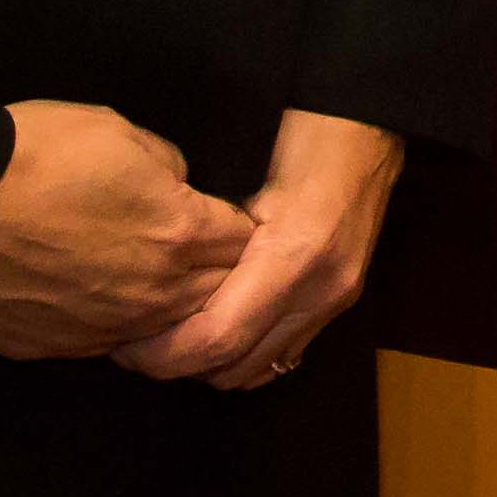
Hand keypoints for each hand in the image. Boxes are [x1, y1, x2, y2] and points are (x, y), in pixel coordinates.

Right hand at [0, 100, 251, 359]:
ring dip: (172, 307)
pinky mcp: (58, 349)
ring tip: (156, 281)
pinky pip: (110, 344)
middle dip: (218, 273)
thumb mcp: (114, 129)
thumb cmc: (29, 155)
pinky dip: (117, 325)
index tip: (226, 218)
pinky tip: (101, 300)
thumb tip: (176, 185)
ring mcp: (106, 328)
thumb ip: (164, 163)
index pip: (242, 242)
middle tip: (201, 253)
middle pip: (216, 295)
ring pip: (168, 330)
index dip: (236, 226)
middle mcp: (152, 292)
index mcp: (178, 231)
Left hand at [112, 110, 407, 388]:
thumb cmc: (307, 130)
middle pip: (234, 367)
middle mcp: (319, 291)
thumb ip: (210, 235)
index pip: (218, 336)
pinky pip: (282, 356)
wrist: (372, 125)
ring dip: (209, 365)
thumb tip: (158, 274)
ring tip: (171, 337)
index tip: (124, 342)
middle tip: (134, 343)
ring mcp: (333, 303)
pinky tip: (218, 332)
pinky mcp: (338, 303)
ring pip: (258, 371)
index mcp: (294, 256)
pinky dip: (244, 356)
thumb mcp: (246, 174)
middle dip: (177, 365)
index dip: (163, 352)